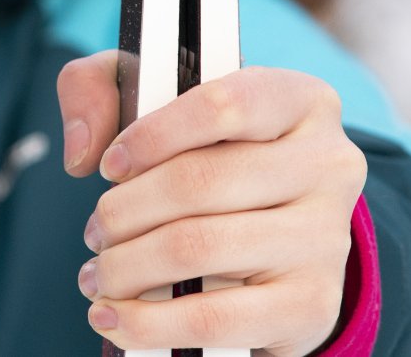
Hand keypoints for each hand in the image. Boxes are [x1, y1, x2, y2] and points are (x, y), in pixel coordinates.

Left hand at [58, 52, 366, 354]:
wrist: (280, 249)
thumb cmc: (213, 160)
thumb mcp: (159, 98)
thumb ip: (99, 87)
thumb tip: (83, 150)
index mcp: (301, 101)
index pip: (222, 105)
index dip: (151, 136)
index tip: (109, 165)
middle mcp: (328, 165)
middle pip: (198, 182)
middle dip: (123, 212)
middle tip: (96, 232)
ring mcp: (325, 239)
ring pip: (198, 247)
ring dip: (126, 267)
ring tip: (101, 275)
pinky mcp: (310, 306)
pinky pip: (212, 318)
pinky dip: (147, 322)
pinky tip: (115, 317)